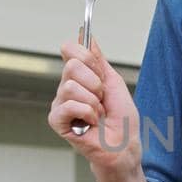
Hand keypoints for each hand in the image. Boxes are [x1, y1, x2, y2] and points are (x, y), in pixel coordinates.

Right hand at [49, 35, 141, 179]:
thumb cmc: (122, 119)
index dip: (88, 58)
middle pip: (71, 66)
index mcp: (80, 77)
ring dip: (93, 101)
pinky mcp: (57, 121)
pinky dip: (86, 113)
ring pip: (70, 87)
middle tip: (102, 98)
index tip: (100, 73)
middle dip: (94, 82)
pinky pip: (68, 106)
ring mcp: (60, 104)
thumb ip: (98, 60)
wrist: (124, 145)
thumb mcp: (114, 82)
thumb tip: (87, 37)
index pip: (70, 49)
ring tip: (98, 114)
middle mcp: (66, 87)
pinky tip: (90, 123)